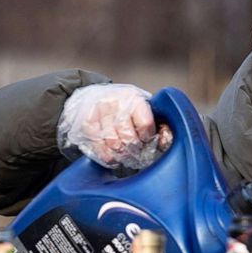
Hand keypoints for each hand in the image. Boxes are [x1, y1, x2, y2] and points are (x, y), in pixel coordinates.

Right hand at [57, 83, 172, 169]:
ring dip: (121, 154)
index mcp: (134, 99)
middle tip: (136, 151)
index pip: (146, 124)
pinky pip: (98, 145)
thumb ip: (155, 123)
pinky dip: (106, 155)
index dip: (147, 137)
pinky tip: (112, 155)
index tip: (146, 140)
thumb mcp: (142, 109)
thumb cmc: (124, 107)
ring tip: (125, 153)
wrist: (96, 97)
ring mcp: (100, 112)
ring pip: (113, 143)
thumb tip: (164, 140)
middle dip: (134, 149)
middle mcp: (116, 103)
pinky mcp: (87, 121)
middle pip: (129, 137)